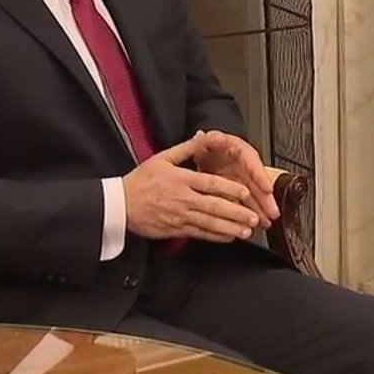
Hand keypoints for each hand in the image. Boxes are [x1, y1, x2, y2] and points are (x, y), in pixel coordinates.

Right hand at [121, 135, 259, 242]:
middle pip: (214, 206)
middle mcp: (183, 199)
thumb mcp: (162, 158)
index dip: (230, 189)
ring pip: (209, 223)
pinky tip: (228, 237)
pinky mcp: (176, 229)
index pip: (211, 184)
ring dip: (230, 227)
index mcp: (181, 179)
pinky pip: (200, 234)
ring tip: (247, 230)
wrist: (119, 205)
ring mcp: (180, 216)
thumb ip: (186, 148)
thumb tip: (203, 136)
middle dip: (237, 213)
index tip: (246, 192)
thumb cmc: (140, 181)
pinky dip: (215, 236)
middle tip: (254, 217)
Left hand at [193, 130, 280, 228]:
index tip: (268, 188)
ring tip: (265, 223)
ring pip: (253, 196)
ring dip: (259, 210)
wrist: (205, 154)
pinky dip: (248, 214)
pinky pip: (244, 203)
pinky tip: (251, 224)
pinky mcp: (237, 192)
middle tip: (272, 212)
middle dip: (265, 199)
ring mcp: (242, 181)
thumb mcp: (210, 140)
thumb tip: (207, 137)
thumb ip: (211, 139)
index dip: (260, 176)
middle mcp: (245, 167)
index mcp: (240, 151)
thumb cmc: (209, 146)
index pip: (253, 162)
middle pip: (257, 183)